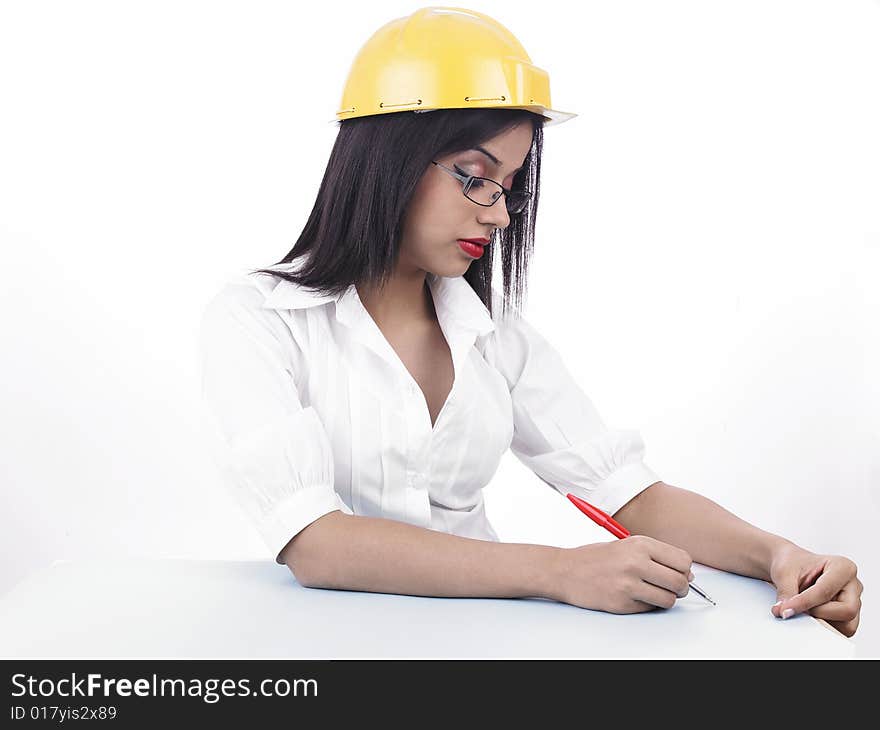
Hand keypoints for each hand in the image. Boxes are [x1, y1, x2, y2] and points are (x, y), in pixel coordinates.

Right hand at [552, 535, 693, 613]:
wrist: (564, 570)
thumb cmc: (595, 557)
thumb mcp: (626, 545)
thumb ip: (656, 555)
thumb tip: (687, 573)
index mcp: (640, 544)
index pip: (683, 561)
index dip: (685, 570)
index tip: (679, 573)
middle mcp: (636, 562)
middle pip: (680, 582)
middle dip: (681, 588)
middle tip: (671, 588)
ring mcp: (628, 584)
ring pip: (668, 600)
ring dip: (665, 599)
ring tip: (652, 592)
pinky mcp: (621, 603)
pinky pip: (649, 609)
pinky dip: (646, 605)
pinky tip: (634, 596)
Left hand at [768, 542, 861, 636]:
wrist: (791, 566)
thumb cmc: (792, 563)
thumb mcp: (784, 573)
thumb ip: (787, 592)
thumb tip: (785, 612)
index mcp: (843, 566)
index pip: (826, 591)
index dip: (804, 602)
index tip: (786, 609)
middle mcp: (853, 585)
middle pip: (847, 611)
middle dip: (819, 614)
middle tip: (797, 610)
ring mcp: (853, 601)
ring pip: (847, 625)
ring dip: (822, 623)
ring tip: (803, 610)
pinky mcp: (848, 616)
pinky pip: (841, 630)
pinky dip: (823, 627)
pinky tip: (809, 615)